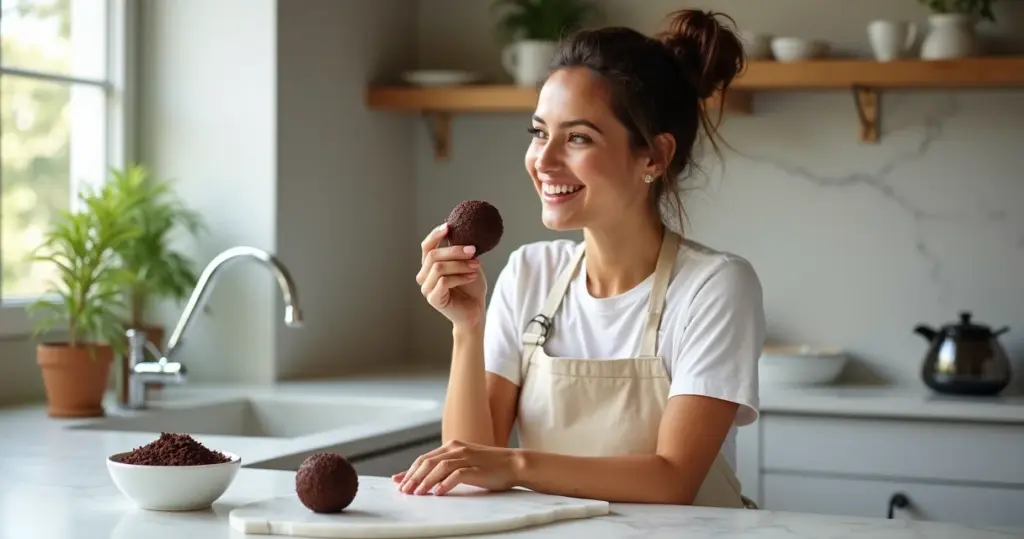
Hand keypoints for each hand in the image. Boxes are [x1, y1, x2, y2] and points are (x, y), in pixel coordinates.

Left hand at [392, 439, 522, 495]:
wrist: (514, 463)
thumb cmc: (490, 466)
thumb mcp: (465, 462)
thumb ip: (448, 467)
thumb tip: (428, 480)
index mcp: (452, 446)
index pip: (425, 458)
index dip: (409, 470)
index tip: (397, 481)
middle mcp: (457, 449)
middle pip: (428, 462)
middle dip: (413, 477)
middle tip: (403, 490)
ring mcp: (467, 457)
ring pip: (439, 467)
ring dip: (425, 481)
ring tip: (417, 493)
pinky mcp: (476, 468)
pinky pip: (457, 475)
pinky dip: (445, 484)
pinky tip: (438, 493)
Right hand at [416, 223, 487, 328]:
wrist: (475, 311)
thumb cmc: (471, 288)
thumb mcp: (466, 264)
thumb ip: (460, 251)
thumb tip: (462, 229)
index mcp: (429, 265)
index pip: (426, 246)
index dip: (435, 235)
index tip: (449, 226)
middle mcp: (424, 276)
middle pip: (433, 255)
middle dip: (454, 250)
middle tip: (473, 250)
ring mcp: (427, 288)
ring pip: (439, 267)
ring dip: (460, 264)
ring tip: (476, 265)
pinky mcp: (433, 299)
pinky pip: (444, 281)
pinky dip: (460, 276)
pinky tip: (472, 276)